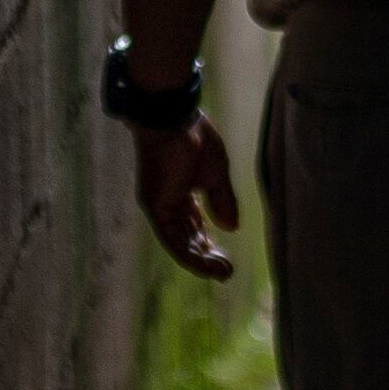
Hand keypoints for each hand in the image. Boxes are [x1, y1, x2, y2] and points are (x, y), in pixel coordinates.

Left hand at [133, 116, 242, 279]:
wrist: (172, 116)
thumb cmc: (193, 136)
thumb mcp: (217, 172)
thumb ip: (222, 199)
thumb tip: (232, 227)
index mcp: (180, 192)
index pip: (194, 225)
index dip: (209, 242)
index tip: (226, 258)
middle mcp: (166, 202)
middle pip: (186, 237)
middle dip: (207, 256)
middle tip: (226, 272)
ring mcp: (159, 205)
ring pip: (179, 243)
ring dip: (201, 261)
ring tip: (222, 273)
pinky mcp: (155, 206)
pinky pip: (173, 239)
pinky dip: (190, 254)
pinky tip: (209, 264)